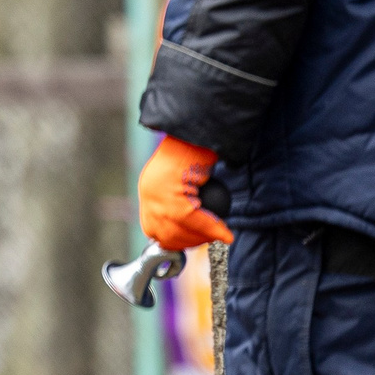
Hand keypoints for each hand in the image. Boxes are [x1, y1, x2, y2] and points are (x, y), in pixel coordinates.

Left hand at [138, 135, 233, 250]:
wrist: (199, 131)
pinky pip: (195, 220)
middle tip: (209, 239)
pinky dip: (213, 229)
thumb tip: (189, 226)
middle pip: (166, 236)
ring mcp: (158, 196)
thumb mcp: (182, 178)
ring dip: (202, 237)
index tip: (192, 241)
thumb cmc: (196, 151)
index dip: (173, 240)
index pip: (154, 229)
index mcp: (148, 190)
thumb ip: (179, 200)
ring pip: (180, 231)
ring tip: (219, 234)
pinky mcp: (173, 195)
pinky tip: (226, 234)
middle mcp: (149, 194)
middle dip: (189, 243)